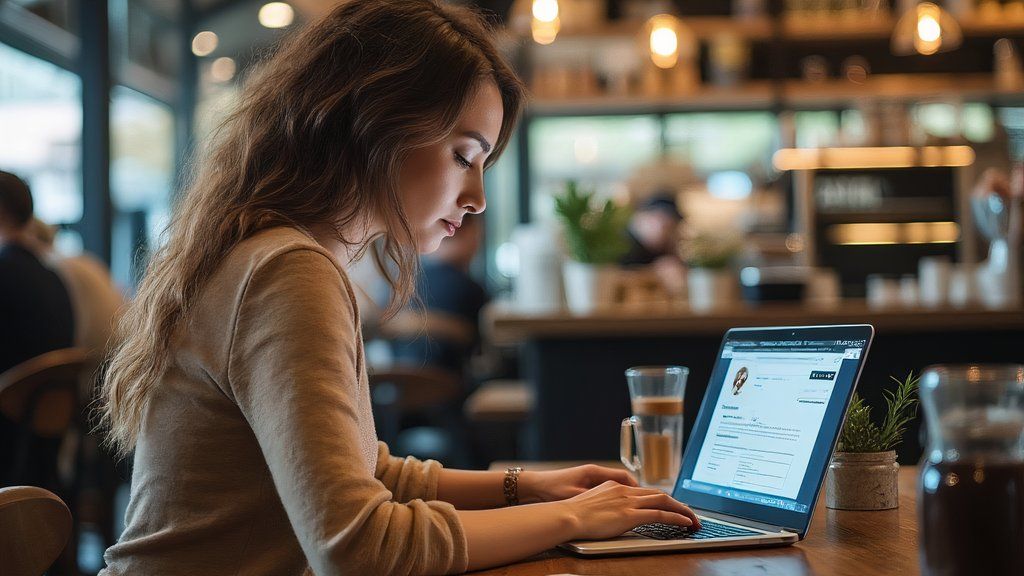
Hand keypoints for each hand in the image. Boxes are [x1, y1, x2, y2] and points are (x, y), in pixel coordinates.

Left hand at [519, 464, 637, 502]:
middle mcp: (594, 473)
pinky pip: (606, 490)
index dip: (637, 486)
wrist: (535, 487)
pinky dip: (614, 497)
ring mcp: (590, 478)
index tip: (646, 496)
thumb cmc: (553, 489)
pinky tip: (616, 508)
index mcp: (594, 472)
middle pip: (622, 480)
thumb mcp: (574, 495)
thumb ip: (594, 498)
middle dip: (635, 491)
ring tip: (634, 507)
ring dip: (625, 494)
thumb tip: (613, 503)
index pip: (623, 476)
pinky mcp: (585, 485)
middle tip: (647, 502)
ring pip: (615, 485)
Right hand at [557, 480, 700, 540]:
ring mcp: (629, 502)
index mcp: (617, 486)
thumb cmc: (574, 513)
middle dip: (678, 504)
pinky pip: (660, 514)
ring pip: (664, 501)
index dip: (663, 499)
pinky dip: (676, 517)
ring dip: (682, 510)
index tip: (672, 506)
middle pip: (659, 494)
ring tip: (694, 520)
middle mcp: (626, 491)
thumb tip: (612, 512)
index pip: (646, 491)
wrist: (567, 515)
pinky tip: (685, 523)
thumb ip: (606, 503)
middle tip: (690, 514)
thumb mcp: (592, 503)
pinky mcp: (630, 515)